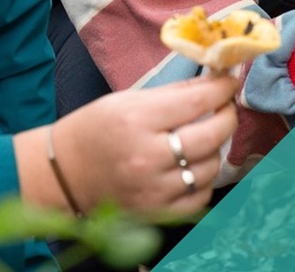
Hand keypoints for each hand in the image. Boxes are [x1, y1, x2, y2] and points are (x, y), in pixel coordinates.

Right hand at [52, 76, 238, 214]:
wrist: (65, 172)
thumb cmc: (96, 128)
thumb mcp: (128, 99)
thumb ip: (173, 92)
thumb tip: (214, 81)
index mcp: (137, 119)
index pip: (196, 102)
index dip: (221, 89)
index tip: (230, 81)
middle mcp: (147, 156)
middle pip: (211, 135)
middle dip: (227, 116)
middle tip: (225, 107)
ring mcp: (153, 189)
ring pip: (210, 167)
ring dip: (215, 147)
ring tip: (204, 135)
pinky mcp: (156, 214)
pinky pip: (199, 196)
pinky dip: (203, 179)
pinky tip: (193, 164)